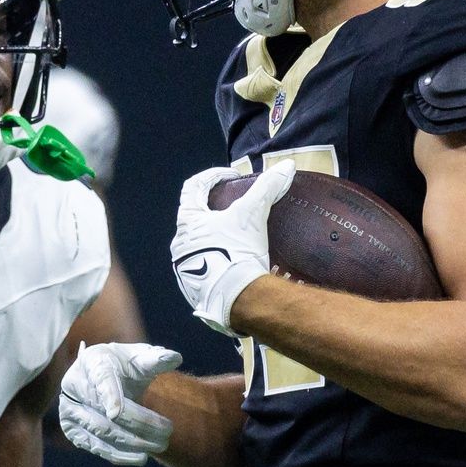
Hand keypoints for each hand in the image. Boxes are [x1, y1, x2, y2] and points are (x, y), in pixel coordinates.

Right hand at [58, 343, 182, 464]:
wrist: (102, 378)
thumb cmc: (124, 366)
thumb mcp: (138, 357)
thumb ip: (154, 359)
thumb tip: (175, 358)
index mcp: (92, 362)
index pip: (101, 379)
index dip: (108, 396)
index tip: (116, 413)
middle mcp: (74, 385)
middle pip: (106, 412)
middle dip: (140, 424)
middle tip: (168, 431)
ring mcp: (69, 409)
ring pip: (102, 432)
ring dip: (134, 442)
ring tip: (160, 445)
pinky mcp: (72, 430)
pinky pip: (96, 446)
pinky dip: (120, 455)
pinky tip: (141, 457)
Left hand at [170, 161, 293, 335]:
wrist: (237, 300)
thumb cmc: (237, 252)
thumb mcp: (252, 215)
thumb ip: (267, 188)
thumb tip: (285, 167)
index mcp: (188, 222)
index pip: (193, 187)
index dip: (212, 176)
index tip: (231, 176)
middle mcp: (180, 244)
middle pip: (194, 216)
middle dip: (214, 208)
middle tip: (236, 206)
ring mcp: (185, 269)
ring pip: (199, 243)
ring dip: (215, 236)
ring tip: (239, 236)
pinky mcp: (195, 289)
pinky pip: (205, 268)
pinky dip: (219, 259)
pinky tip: (236, 262)